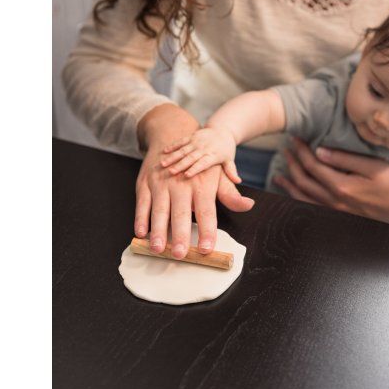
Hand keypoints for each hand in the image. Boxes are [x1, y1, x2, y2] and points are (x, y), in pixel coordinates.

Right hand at [134, 105, 254, 257]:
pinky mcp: (145, 183)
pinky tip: (141, 233)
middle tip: (180, 254)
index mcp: (201, 185)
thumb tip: (248, 205)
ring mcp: (161, 183)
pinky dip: (140, 218)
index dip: (207, 231)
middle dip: (179, 235)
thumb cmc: (199, 164)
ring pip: (159, 209)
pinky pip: (142, 202)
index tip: (207, 249)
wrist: (173, 134)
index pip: (206, 211)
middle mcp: (181, 185)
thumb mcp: (217, 175)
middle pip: (180, 213)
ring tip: (158, 249)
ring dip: (158, 231)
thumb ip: (230, 194)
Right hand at [160, 127, 240, 182]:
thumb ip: (231, 171)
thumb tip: (238, 181)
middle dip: (181, 164)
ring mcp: (196, 141)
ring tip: (163, 164)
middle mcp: (204, 148)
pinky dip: (172, 146)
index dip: (195, 168)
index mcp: (213, 155)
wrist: (222, 131)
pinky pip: (180, 141)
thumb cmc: (225, 150)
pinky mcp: (191, 136)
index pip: (203, 163)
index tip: (187, 175)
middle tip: (171, 172)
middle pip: (191, 157)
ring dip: (173, 157)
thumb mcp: (229, 160)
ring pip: (183, 150)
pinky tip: (163, 151)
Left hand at [273, 138, 388, 223]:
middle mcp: (336, 203)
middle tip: (286, 149)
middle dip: (293, 164)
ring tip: (280, 173)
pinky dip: (300, 201)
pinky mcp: (342, 217)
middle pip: (305, 182)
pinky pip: (314, 210)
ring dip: (291, 185)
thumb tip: (320, 151)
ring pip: (305, 200)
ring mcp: (338, 213)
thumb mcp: (374, 166)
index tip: (295, 138)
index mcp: (343, 187)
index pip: (314, 166)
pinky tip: (295, 195)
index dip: (302, 151)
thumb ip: (345, 159)